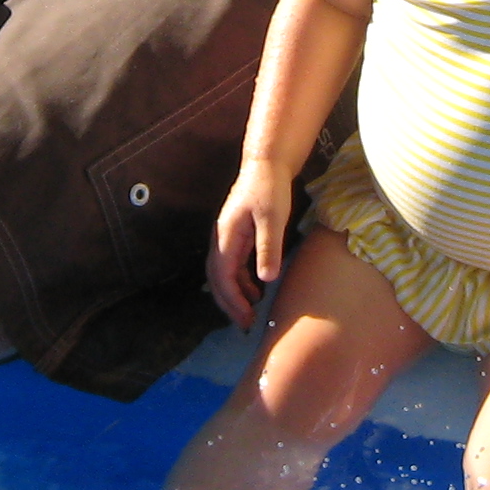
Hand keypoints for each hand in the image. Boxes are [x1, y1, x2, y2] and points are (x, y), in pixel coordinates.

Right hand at [208, 163, 297, 325]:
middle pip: (217, 280)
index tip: (245, 317)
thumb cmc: (270, 188)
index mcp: (226, 236)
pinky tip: (256, 290)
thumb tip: (266, 279)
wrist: (267, 164)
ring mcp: (228, 238)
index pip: (222, 276)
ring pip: (224, 274)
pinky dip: (241, 282)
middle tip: (244, 325)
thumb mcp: (272, 218)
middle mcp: (222, 239)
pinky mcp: (237, 236)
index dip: (232, 300)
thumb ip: (268, 247)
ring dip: (234, 295)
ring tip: (250, 313)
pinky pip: (233, 266)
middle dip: (228, 304)